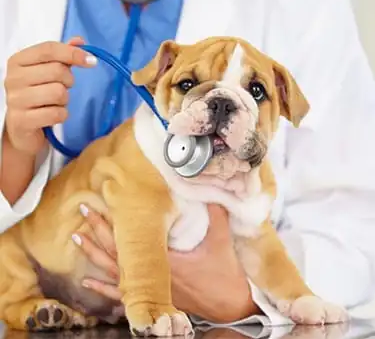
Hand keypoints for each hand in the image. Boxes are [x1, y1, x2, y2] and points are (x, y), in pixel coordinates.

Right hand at [4, 37, 96, 154]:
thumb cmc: (38, 97)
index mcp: (18, 61)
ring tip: (55, 103)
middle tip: (63, 88)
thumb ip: (62, 56)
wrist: (23, 129)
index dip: (73, 53)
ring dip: (64, 100)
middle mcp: (13, 78)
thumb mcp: (48, 73)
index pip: (49, 49)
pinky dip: (61, 115)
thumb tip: (80, 41)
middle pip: (57, 71)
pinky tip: (52, 116)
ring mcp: (15, 100)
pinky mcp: (22, 121)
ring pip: (59, 93)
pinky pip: (57, 114)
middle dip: (68, 82)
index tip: (91, 61)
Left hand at [73, 205, 258, 322]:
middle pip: (117, 252)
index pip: (130, 239)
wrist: (229, 305)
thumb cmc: (224, 274)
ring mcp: (150, 288)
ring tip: (77, 240)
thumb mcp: (221, 241)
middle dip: (98, 231)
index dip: (112, 223)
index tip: (99, 205)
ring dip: (94, 255)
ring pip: (114, 272)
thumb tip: (209, 193)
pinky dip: (103, 289)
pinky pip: (122, 294)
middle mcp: (151, 274)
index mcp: (164, 258)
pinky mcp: (153, 297)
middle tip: (84, 212)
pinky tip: (88, 283)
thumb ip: (215, 215)